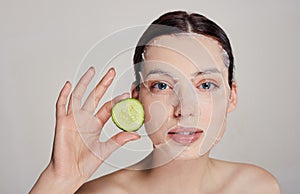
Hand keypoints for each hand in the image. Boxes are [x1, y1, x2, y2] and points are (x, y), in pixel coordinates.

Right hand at [30, 67, 139, 192]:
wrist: (69, 174)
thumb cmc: (84, 164)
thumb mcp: (105, 149)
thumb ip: (119, 140)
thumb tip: (136, 134)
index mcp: (95, 124)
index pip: (108, 107)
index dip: (118, 100)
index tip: (129, 93)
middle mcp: (85, 119)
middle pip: (95, 96)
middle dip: (103, 83)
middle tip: (111, 72)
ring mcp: (73, 119)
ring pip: (78, 96)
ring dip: (85, 83)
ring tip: (92, 71)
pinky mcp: (62, 123)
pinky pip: (61, 106)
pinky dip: (64, 95)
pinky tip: (69, 84)